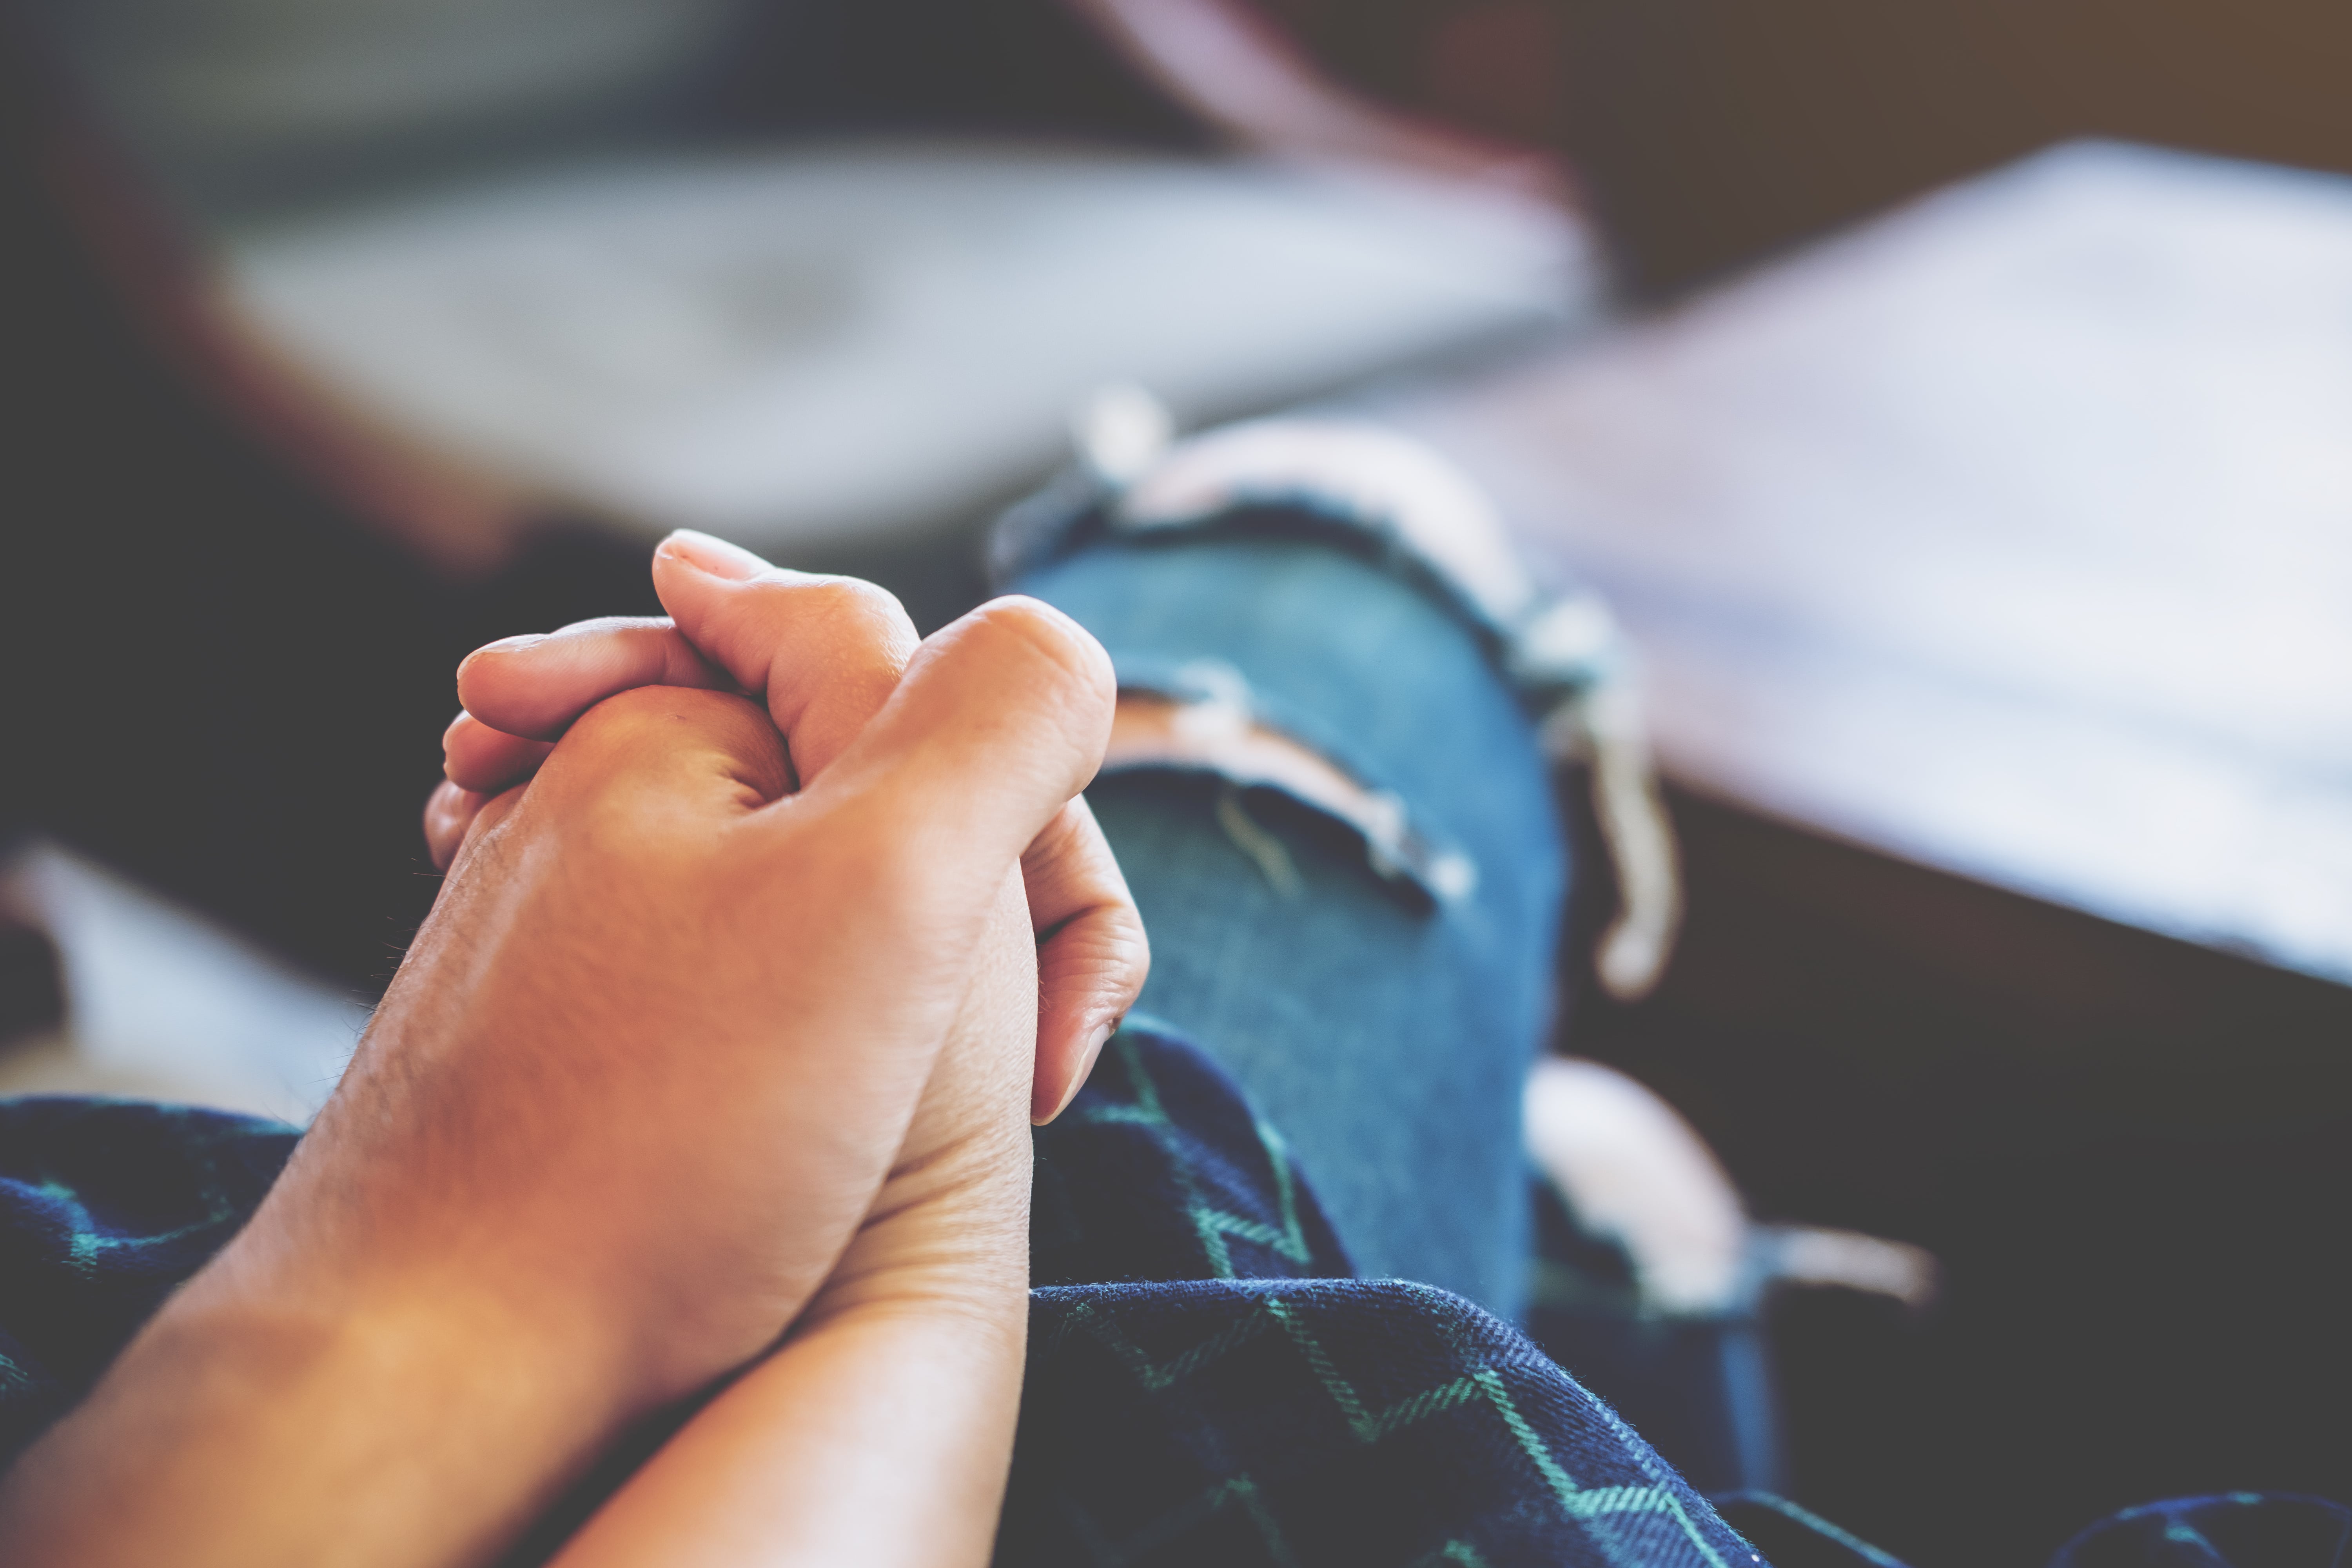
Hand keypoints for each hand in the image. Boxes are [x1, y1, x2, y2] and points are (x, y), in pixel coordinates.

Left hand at [0, 593, 1110, 1567]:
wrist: (446, 1369)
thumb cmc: (676, 1135)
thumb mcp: (893, 886)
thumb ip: (1002, 720)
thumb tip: (1058, 643)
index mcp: (673, 720)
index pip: (932, 697)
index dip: (1025, 839)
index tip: (1031, 1019)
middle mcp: (601, 795)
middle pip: (880, 802)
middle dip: (970, 920)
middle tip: (1009, 1074)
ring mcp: (575, 918)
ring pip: (815, 904)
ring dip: (899, 992)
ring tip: (895, 1115)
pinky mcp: (564, 1029)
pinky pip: (738, 986)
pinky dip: (810, 1045)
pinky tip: (805, 1133)